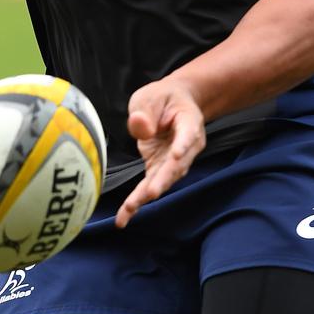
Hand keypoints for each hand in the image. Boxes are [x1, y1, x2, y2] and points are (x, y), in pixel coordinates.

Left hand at [115, 78, 205, 227]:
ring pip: (163, 180)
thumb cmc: (163, 98)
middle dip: (162, 179)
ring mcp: (174, 160)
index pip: (188, 134)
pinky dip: (136, 201)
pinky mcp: (160, 168)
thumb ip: (145, 111)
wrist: (175, 104)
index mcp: (189, 122)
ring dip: (146, 195)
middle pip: (176, 165)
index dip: (183, 145)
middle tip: (151, 192)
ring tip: (129, 209)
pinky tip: (124, 217)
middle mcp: (187, 146)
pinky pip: (149, 186)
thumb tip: (140, 126)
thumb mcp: (152, 96)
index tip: (176, 154)